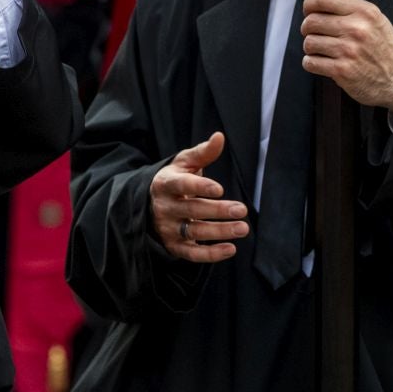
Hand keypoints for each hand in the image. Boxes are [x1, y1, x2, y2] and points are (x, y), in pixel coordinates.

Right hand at [149, 132, 247, 262]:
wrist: (149, 204)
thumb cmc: (174, 179)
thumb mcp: (184, 163)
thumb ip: (203, 152)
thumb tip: (219, 136)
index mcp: (166, 183)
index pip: (182, 185)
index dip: (199, 187)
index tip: (220, 189)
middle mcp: (164, 207)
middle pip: (193, 210)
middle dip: (218, 211)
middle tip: (242, 210)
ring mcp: (168, 228)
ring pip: (194, 232)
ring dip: (220, 232)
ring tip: (243, 228)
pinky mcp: (174, 246)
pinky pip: (192, 254)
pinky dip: (211, 254)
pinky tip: (231, 249)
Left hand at [300, 0, 392, 113]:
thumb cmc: (384, 48)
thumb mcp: (375, 20)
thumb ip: (349, 8)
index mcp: (365, 12)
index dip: (310, 3)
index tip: (308, 9)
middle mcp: (357, 29)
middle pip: (312, 21)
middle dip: (308, 28)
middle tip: (315, 33)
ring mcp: (348, 51)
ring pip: (309, 42)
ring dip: (311, 47)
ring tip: (322, 49)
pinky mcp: (341, 70)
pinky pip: (310, 62)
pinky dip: (312, 63)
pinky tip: (322, 62)